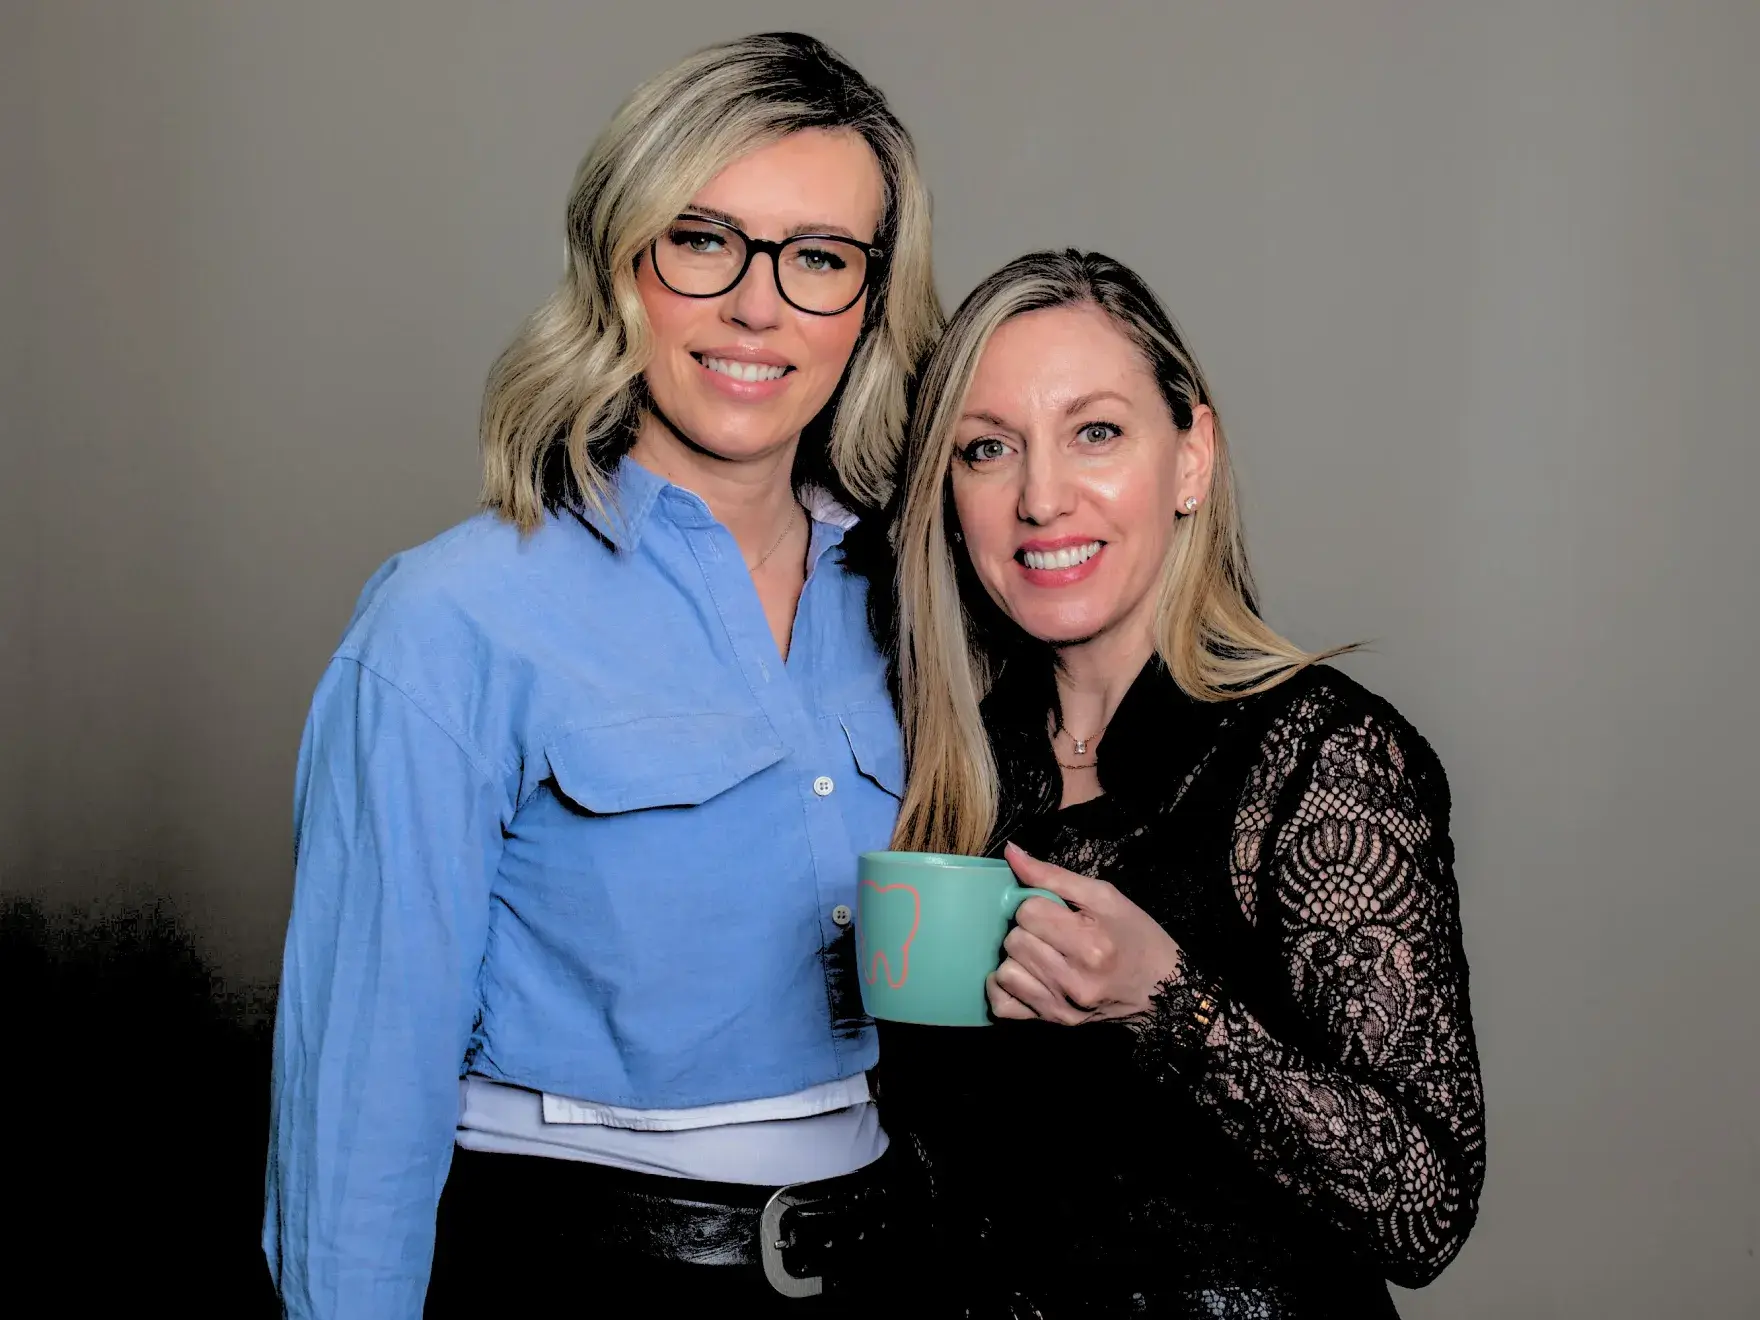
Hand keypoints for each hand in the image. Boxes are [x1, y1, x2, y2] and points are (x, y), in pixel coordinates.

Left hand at [986, 842, 1183, 1024]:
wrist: (1162, 989)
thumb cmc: (1135, 937)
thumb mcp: (1104, 896)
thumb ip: (1052, 875)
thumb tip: (1010, 852)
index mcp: (1090, 943)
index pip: (1028, 912)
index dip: (1036, 904)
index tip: (1055, 910)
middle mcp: (1074, 979)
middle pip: (1014, 940)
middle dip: (1027, 930)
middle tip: (1050, 931)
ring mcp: (1063, 1005)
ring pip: (1005, 971)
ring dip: (1017, 957)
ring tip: (1041, 953)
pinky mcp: (1055, 1022)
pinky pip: (1004, 1005)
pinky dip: (1005, 987)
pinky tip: (1024, 974)